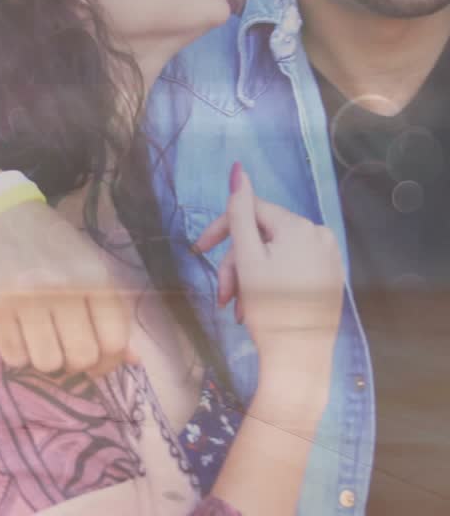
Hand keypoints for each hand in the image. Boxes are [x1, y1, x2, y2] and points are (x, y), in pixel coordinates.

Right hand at [0, 200, 135, 374]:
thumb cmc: (44, 241)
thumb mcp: (85, 264)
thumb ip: (110, 310)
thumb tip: (133, 359)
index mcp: (94, 274)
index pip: (114, 340)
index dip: (107, 359)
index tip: (94, 355)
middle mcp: (64, 287)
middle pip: (82, 357)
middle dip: (75, 361)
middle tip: (63, 346)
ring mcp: (26, 298)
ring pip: (48, 363)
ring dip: (45, 358)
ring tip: (38, 337)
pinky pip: (14, 357)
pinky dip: (18, 353)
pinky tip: (16, 332)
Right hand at [193, 164, 343, 373]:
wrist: (300, 359)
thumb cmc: (270, 308)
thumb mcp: (247, 258)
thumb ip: (239, 212)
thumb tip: (238, 170)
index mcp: (298, 226)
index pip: (250, 211)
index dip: (220, 229)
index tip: (198, 252)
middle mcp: (319, 235)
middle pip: (260, 236)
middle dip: (235, 264)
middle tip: (221, 295)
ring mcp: (327, 257)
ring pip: (272, 255)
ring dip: (247, 278)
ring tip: (234, 307)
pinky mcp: (328, 278)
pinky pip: (289, 268)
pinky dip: (267, 283)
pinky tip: (254, 306)